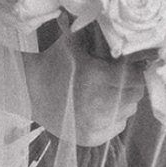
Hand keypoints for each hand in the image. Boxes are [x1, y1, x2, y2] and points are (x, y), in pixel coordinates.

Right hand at [25, 26, 145, 147]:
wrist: (30, 90)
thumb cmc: (54, 63)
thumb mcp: (74, 42)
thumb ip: (96, 34)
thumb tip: (119, 28)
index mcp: (96, 77)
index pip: (135, 78)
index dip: (135, 71)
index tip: (128, 67)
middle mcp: (98, 104)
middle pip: (135, 97)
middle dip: (131, 86)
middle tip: (120, 79)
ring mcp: (94, 125)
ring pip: (128, 113)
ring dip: (124, 101)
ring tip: (109, 92)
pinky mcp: (91, 138)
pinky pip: (117, 128)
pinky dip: (114, 118)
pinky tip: (102, 108)